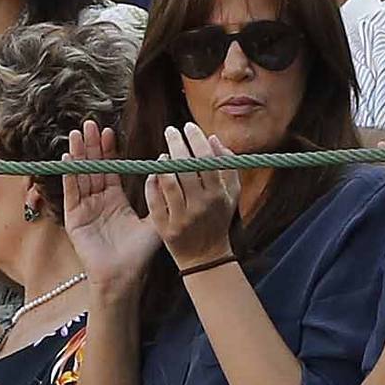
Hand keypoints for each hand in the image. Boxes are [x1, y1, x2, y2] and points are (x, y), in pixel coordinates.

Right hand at [63, 121, 162, 291]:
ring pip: (80, 176)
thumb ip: (160, 195)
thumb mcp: (154, 220)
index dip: (108, 150)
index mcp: (115, 200)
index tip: (109, 131)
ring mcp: (84, 209)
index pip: (110, 169)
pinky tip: (68, 159)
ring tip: (77, 134)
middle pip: (93, 167)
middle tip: (89, 123)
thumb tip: (165, 167)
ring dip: (79, 155)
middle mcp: (98, 201)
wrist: (123, 277)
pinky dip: (69, 176)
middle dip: (91, 145)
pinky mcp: (73, 219)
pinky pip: (71, 193)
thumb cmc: (139, 253)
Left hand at [144, 123, 238, 268]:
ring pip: (169, 181)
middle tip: (171, 131)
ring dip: (164, 162)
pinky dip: (153, 182)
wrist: (206, 257)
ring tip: (164, 154)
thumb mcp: (231, 194)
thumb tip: (214, 139)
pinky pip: (155, 199)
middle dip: (177, 143)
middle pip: (186, 167)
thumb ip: (226, 165)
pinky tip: (154, 172)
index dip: (196, 139)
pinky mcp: (165, 227)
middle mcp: (201, 205)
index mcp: (218, 194)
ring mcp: (182, 216)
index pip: (207, 159)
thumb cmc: (218, 220)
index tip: (188, 127)